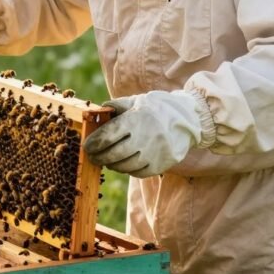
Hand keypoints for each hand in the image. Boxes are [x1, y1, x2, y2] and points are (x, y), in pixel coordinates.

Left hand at [83, 90, 212, 176]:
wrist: (186, 120)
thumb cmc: (154, 109)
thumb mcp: (135, 101)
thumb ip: (115, 107)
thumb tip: (96, 113)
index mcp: (136, 119)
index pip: (108, 135)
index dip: (94, 143)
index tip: (86, 146)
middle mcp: (145, 137)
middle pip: (114, 153)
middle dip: (99, 157)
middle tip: (92, 157)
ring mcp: (154, 153)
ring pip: (125, 165)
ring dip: (112, 164)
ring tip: (107, 160)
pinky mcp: (160, 165)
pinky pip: (138, 172)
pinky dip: (127, 169)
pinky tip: (123, 163)